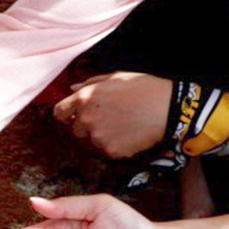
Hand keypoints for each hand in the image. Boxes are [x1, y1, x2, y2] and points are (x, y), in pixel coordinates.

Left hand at [51, 72, 172, 158]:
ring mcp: (98, 137)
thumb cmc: (144, 89)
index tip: (73, 115)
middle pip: (76, 129)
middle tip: (109, 118)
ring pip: (91, 141)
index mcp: (85, 99)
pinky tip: (129, 134)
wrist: (169, 109)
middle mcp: (87, 119)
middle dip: (87, 125)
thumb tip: (72, 89)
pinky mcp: (111, 151)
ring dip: (101, 135)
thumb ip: (90, 84)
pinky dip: (115, 145)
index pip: (59, 112)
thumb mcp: (115, 78)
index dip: (66, 114)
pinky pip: (106, 150)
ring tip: (122, 125)